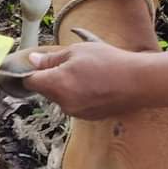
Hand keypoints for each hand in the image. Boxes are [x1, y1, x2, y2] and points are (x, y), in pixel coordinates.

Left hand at [22, 42, 148, 119]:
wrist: (137, 81)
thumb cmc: (107, 61)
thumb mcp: (76, 51)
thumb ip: (51, 59)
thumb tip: (33, 61)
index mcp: (56, 85)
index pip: (30, 82)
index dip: (30, 71)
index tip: (35, 64)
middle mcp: (63, 103)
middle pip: (46, 90)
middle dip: (51, 77)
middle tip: (68, 62)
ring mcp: (77, 112)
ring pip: (61, 97)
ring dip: (66, 85)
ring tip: (85, 71)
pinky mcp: (89, 117)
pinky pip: (75, 103)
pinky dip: (78, 93)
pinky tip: (94, 82)